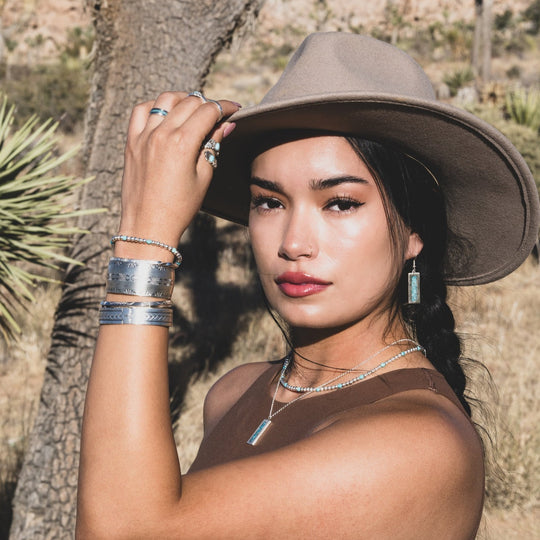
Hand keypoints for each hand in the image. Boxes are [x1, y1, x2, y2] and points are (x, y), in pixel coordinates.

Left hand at [117, 92, 239, 253]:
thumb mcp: (204, 177)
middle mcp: (161, 134)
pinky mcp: (131, 142)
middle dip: (207, 104)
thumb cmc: (179, 208)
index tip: (234, 109)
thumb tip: (226, 125)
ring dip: (183, 99)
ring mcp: (143, 136)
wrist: (148, 227)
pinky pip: (141, 111)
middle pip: (189, 102)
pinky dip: (155, 106)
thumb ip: (213, 145)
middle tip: (217, 114)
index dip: (225, 107)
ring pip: (165, 100)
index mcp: (182, 143)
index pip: (208, 111)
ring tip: (193, 110)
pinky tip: (165, 115)